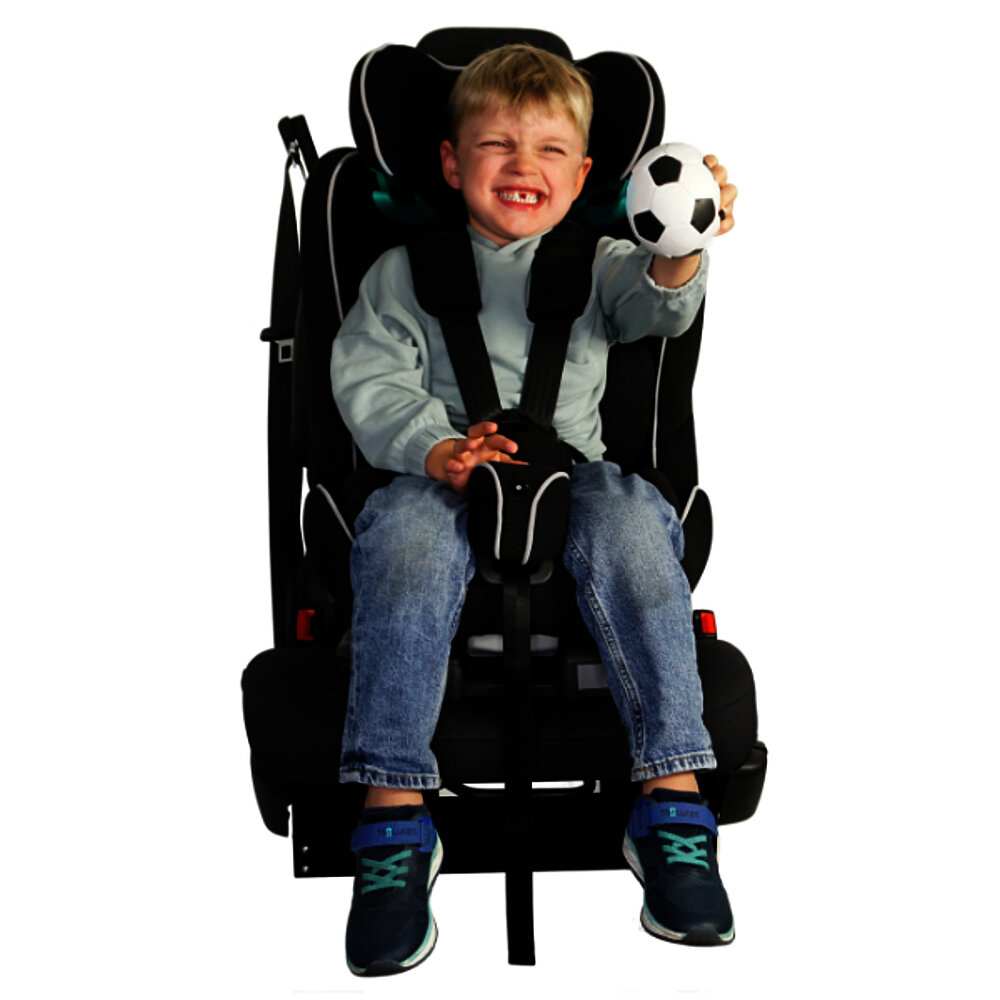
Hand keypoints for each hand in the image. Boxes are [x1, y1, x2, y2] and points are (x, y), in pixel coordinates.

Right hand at [425, 421, 526, 492]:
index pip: (495, 439)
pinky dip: (452, 464)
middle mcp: (473, 447)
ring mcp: (461, 456)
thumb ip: (508, 464)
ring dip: (466, 443)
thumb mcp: (495, 464)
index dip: (505, 442)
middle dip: (483, 428)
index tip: (514, 447)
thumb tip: (523, 466)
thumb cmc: (480, 465)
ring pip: (461, 445)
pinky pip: (449, 464)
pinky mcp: (451, 467)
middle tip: (492, 428)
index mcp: (486, 445)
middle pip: (476, 432)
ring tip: (471, 445)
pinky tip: (457, 466)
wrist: (461, 474)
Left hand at [650, 154, 737, 287]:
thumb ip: (646, 188)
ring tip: (717, 205)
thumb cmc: (661, 216)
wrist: (672, 237)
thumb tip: (630, 177)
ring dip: (725, 197)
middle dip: (718, 175)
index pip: (707, 161)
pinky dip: (725, 224)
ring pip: (731, 193)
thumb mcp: (653, 201)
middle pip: (721, 173)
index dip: (707, 161)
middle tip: (709, 182)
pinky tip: (717, 229)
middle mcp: (711, 187)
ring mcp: (720, 203)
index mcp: (696, 177)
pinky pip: (730, 220)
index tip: (701, 165)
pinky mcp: (724, 220)